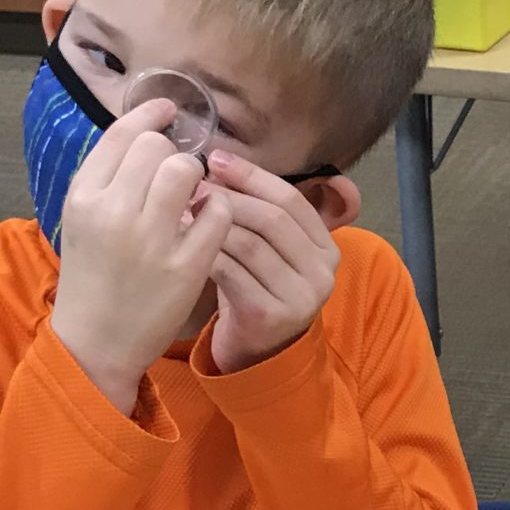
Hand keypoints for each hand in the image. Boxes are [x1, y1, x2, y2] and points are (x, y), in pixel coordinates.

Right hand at [51, 100, 231, 411]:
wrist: (95, 342)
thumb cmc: (93, 276)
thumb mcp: (82, 220)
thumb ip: (107, 179)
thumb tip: (143, 133)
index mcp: (83, 196)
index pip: (122, 135)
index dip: (149, 115)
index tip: (168, 109)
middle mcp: (113, 212)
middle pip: (157, 148)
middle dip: (173, 153)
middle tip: (179, 173)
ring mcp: (150, 240)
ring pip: (186, 172)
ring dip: (198, 177)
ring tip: (195, 194)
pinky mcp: (184, 266)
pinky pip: (217, 214)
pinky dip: (219, 210)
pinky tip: (211, 220)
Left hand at [202, 151, 341, 373]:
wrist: (257, 352)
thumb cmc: (256, 288)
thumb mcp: (269, 248)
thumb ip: (260, 212)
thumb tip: (219, 161)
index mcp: (327, 248)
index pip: (291, 200)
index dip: (252, 176)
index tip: (216, 158)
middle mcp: (322, 273)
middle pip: (272, 220)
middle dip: (229, 197)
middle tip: (193, 185)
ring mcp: (301, 297)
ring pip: (250, 245)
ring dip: (212, 223)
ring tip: (182, 210)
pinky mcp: (272, 317)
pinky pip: (233, 273)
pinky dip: (204, 253)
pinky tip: (183, 243)